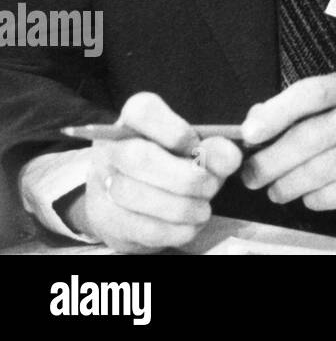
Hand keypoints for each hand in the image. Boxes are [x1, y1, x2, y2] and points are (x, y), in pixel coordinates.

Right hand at [71, 92, 241, 252]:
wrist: (135, 198)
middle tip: (212, 186)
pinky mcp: (106, 220)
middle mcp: (110, 148)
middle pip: (140, 158)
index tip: (197, 145)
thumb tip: (229, 156)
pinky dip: (176, 229)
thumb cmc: (174, 162)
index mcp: (133, 120)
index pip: (142, 110)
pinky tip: (191, 223)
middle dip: (186, 177)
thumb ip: (216, 147)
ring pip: (139, 197)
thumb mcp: (198, 148)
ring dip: (183, 206)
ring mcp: (101, 185)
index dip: (175, 130)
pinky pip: (142, 228)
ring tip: (203, 207)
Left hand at [239, 72, 335, 225]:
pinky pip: (334, 194)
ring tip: (274, 191)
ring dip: (287, 185)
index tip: (248, 134)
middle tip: (251, 176)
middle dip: (272, 160)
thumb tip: (252, 125)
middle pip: (311, 135)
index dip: (278, 112)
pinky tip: (308, 196)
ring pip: (319, 170)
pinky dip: (312, 199)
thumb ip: (287, 114)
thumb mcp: (323, 113)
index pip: (313, 92)